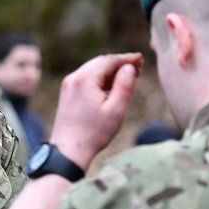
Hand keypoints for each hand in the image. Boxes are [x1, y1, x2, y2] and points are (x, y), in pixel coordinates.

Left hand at [49, 53, 142, 170]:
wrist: (68, 150)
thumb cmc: (94, 133)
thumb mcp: (115, 110)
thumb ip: (124, 85)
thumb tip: (128, 67)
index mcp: (85, 79)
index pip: (108, 61)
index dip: (126, 58)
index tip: (141, 59)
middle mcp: (74, 78)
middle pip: (100, 63)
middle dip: (119, 63)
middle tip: (138, 66)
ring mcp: (68, 85)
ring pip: (92, 70)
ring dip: (110, 71)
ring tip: (128, 76)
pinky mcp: (67, 93)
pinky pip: (86, 78)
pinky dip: (100, 78)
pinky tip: (111, 85)